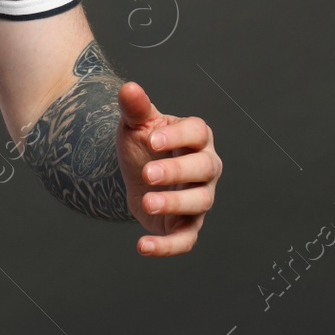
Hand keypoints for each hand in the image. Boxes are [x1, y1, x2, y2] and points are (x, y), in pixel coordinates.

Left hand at [115, 80, 220, 256]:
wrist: (136, 173)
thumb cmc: (144, 143)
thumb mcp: (136, 125)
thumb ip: (135, 108)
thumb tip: (128, 87)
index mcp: (196, 137)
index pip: (198, 132)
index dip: (177, 136)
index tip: (151, 140)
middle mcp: (206, 167)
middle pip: (204, 168)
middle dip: (177, 171)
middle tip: (147, 174)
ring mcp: (200, 197)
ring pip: (200, 202)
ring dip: (174, 204)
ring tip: (146, 201)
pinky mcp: (188, 225)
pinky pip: (186, 239)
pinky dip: (167, 246)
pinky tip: (142, 246)